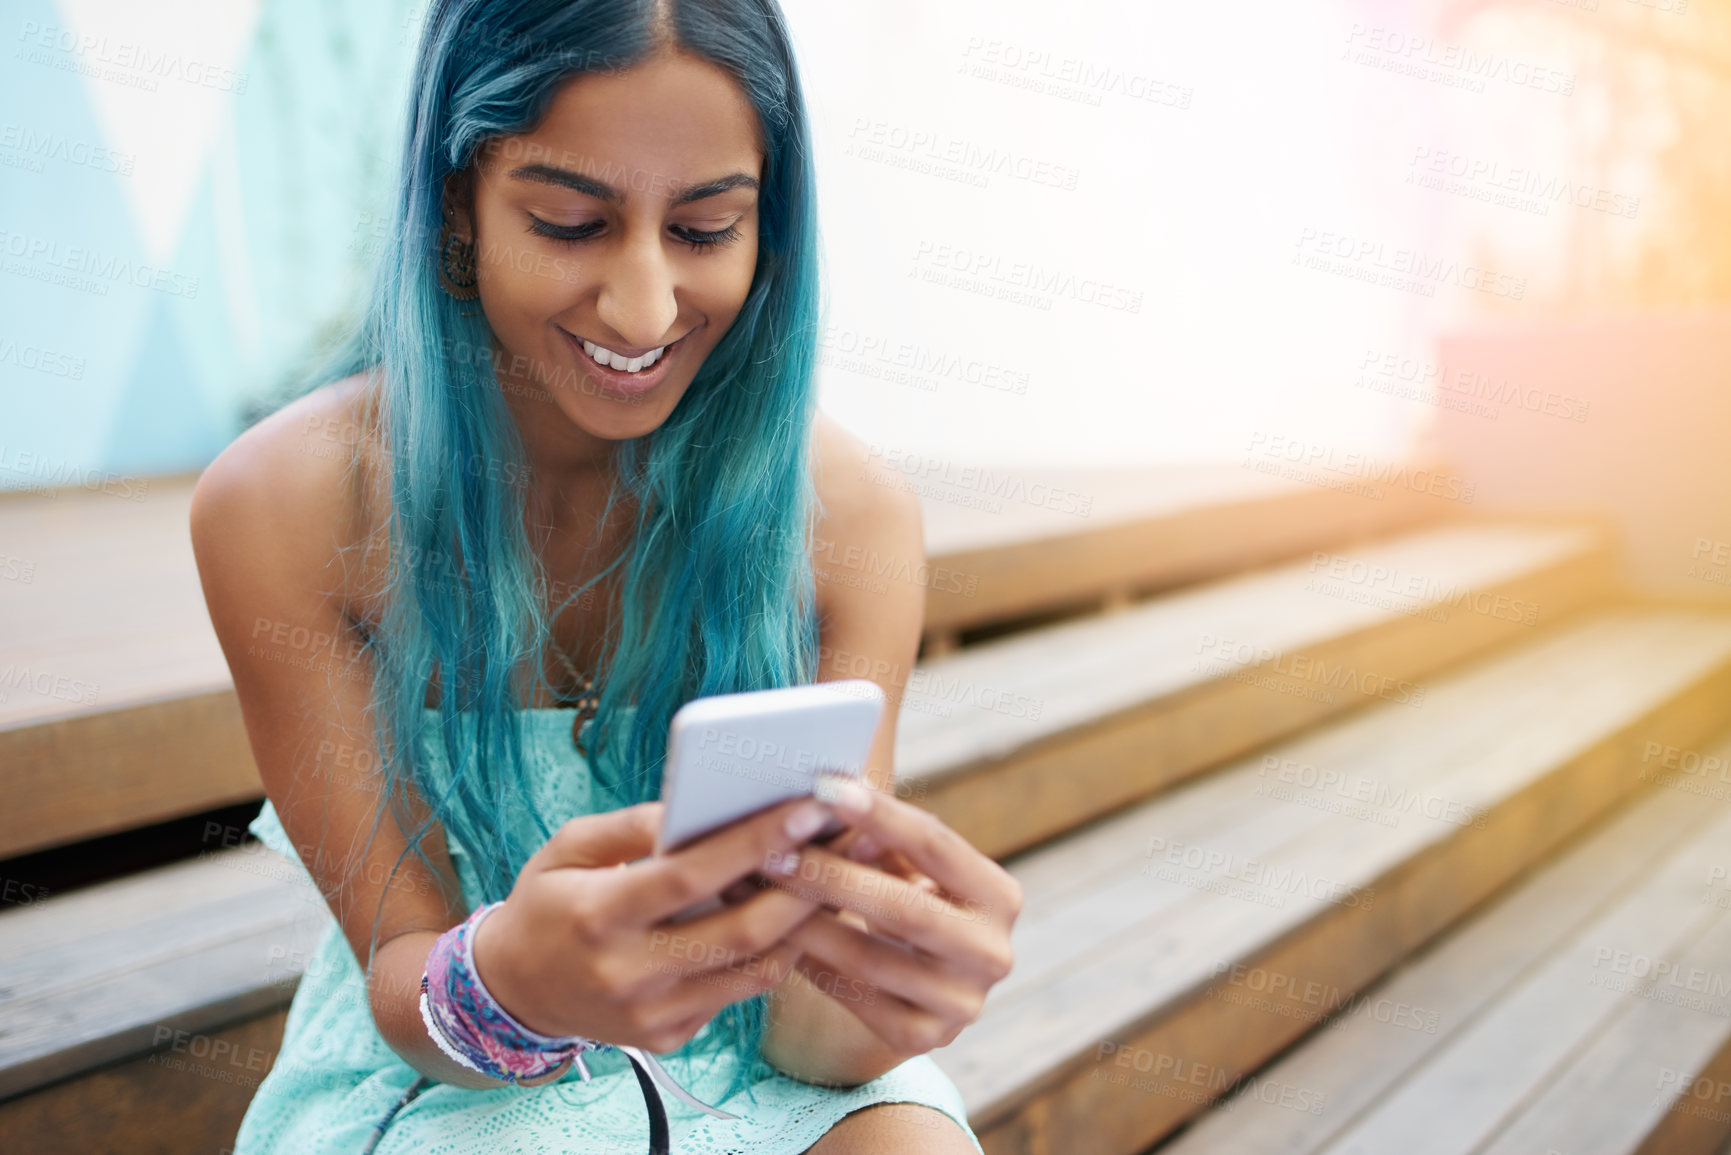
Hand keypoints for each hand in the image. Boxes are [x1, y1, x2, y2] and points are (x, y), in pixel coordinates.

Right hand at [471, 796, 835, 1053]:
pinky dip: (769, 953)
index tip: (806, 809)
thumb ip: (632, 825)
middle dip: (803, 885)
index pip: (691, 877)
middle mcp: (626, 974)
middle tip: (846, 843)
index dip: (754, 842)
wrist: (515, 990)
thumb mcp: (570, 847)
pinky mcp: (670, 1037)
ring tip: (833, 874)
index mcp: (597, 916)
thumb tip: (697, 803)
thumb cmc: (549, 902)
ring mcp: (652, 1015)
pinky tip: (790, 916)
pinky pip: (739, 992)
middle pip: (740, 932)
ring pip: (754, 969)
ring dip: (800, 922)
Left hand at [763, 782, 1022, 1055]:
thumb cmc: (912, 895)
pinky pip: (852, 997)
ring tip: (759, 892)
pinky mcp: (922, 1037)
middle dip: (832, 877)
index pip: (936, 846)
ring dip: (805, 922)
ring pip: (868, 959)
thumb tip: (837, 809)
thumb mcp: (913, 865)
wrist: (928, 979)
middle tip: (773, 852)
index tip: (826, 788)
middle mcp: (993, 955)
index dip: (881, 816)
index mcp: (1001, 897)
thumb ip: (884, 840)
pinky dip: (809, 962)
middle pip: (903, 909)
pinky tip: (773, 935)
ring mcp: (961, 1004)